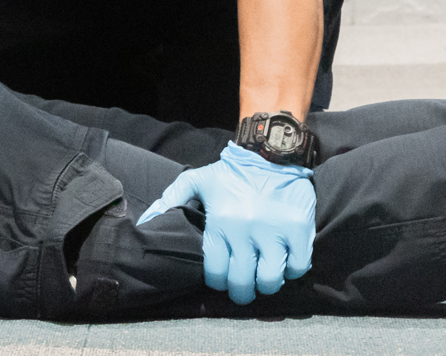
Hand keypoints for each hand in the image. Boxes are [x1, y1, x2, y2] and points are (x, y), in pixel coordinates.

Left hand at [137, 142, 314, 303]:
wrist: (271, 154)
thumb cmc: (230, 173)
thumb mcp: (196, 181)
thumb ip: (170, 200)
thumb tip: (145, 222)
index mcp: (220, 222)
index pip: (215, 271)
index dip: (216, 281)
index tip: (220, 278)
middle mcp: (247, 230)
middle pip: (243, 281)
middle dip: (240, 291)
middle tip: (241, 288)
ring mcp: (275, 232)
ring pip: (271, 279)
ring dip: (266, 284)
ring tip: (262, 278)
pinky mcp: (300, 230)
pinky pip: (298, 267)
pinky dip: (292, 270)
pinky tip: (284, 261)